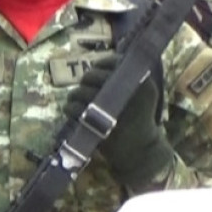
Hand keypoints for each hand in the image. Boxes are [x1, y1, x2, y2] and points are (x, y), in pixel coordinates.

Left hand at [62, 53, 174, 186]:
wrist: (141, 150)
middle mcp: (129, 92)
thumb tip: (98, 61)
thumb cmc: (138, 118)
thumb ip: (124, 77)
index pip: (113, 62)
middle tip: (84, 89)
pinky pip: (75, 109)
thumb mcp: (141, 94)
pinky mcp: (100, 124)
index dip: (100, 65)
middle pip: (92, 76)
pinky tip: (72, 111)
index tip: (97, 73)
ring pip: (81, 92)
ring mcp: (113, 109)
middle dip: (84, 81)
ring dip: (74, 95)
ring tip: (74, 100)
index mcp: (141, 82)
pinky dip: (69, 108)